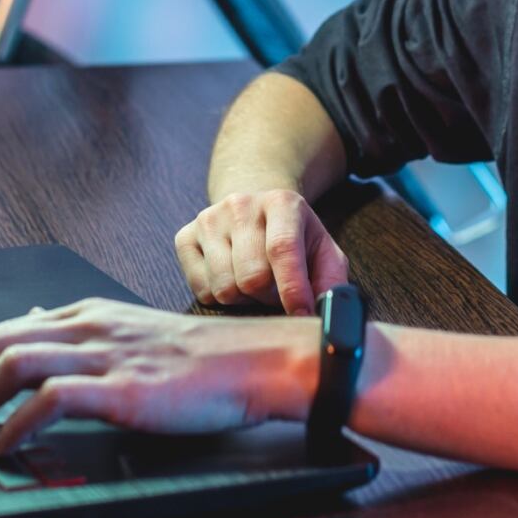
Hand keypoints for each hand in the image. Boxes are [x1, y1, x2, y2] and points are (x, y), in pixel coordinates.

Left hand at [0, 297, 317, 456]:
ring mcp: (103, 355)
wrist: (254, 362)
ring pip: (11, 365)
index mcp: (88, 313)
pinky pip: (50, 401)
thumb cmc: (200, 358)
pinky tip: (0, 449)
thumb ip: (80, 329)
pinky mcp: (121, 389)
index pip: (4, 331)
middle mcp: (88, 326)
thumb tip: (34, 321)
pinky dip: (14, 426)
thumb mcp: (130, 330)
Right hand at [175, 190, 349, 314]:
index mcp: (281, 203)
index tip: (301, 314)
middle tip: (277, 291)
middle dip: (269, 297)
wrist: (253, 204)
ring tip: (255, 284)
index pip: (282, 249)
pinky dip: (220, 297)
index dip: (292, 289)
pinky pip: (202, 289)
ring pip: (225, 288)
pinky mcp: (185, 236)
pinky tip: (232, 278)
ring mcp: (209, 219)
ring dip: (245, 299)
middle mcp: (241, 205)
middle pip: (252, 277)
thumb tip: (328, 314)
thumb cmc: (292, 235)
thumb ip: (332, 280)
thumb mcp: (322, 249)